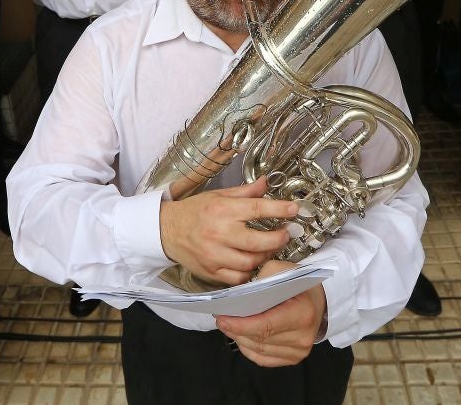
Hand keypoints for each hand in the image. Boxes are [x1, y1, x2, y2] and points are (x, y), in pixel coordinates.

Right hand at [159, 177, 297, 286]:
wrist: (166, 231)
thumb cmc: (194, 212)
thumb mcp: (218, 195)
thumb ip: (245, 192)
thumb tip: (266, 183)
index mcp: (222, 210)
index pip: (257, 209)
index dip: (279, 210)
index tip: (294, 209)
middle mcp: (219, 233)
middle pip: (258, 241)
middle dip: (278, 239)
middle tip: (285, 234)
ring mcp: (215, 255)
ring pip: (251, 262)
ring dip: (265, 256)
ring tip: (269, 248)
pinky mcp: (211, 271)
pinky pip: (238, 277)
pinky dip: (249, 271)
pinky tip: (252, 262)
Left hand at [215, 260, 326, 366]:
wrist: (319, 302)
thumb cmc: (299, 285)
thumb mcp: (283, 269)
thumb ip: (263, 278)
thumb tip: (241, 295)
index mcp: (302, 314)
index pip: (265, 325)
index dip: (240, 325)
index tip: (222, 318)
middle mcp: (302, 337)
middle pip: (259, 339)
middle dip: (236, 330)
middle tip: (221, 320)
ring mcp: (298, 352)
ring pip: (258, 350)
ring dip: (240, 339)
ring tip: (229, 326)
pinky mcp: (293, 359)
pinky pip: (263, 358)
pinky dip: (248, 348)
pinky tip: (241, 336)